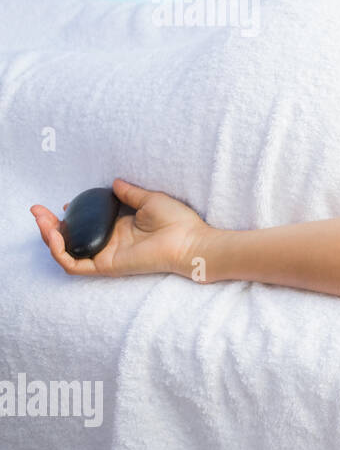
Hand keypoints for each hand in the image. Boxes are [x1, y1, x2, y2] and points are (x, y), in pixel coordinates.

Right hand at [31, 177, 209, 279]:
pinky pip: (75, 265)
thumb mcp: (150, 200)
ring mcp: (106, 256)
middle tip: (38, 211)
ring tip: (42, 220)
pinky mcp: (107, 266)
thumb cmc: (179, 222)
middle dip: (50, 226)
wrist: (190, 241)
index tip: (66, 202)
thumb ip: (130, 193)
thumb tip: (115, 182)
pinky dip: (61, 252)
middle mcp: (110, 244)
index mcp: (119, 229)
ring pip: (68, 253)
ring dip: (50, 238)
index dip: (71, 216)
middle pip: (71, 239)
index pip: (87, 226)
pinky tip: (55, 236)